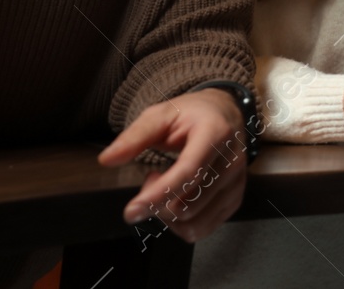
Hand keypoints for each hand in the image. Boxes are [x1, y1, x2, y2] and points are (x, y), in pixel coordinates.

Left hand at [98, 88, 249, 242]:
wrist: (225, 115)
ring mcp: (236, 183)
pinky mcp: (235, 200)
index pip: (188, 173)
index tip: (131, 212)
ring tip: (167, 185)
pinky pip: (201, 229)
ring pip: (192, 223)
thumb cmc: (190, 115)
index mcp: (215, 134)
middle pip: (186, 205)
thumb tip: (107, 159)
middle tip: (152, 176)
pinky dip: (181, 222)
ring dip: (167, 213)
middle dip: (156, 201)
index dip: (158, 195)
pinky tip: (179, 197)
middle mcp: (232, 162)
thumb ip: (135, 136)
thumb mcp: (161, 114)